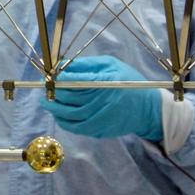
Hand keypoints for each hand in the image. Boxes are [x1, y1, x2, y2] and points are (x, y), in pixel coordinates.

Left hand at [40, 56, 162, 141]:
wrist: (148, 109)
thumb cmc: (129, 82)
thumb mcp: (111, 65)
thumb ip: (85, 64)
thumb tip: (61, 64)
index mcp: (103, 82)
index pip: (73, 81)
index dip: (58, 78)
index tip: (51, 75)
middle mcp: (100, 102)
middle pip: (67, 98)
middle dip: (52, 92)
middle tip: (46, 88)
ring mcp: (99, 119)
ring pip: (67, 115)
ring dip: (53, 108)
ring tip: (47, 102)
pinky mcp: (98, 130)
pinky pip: (74, 127)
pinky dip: (63, 121)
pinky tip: (59, 114)